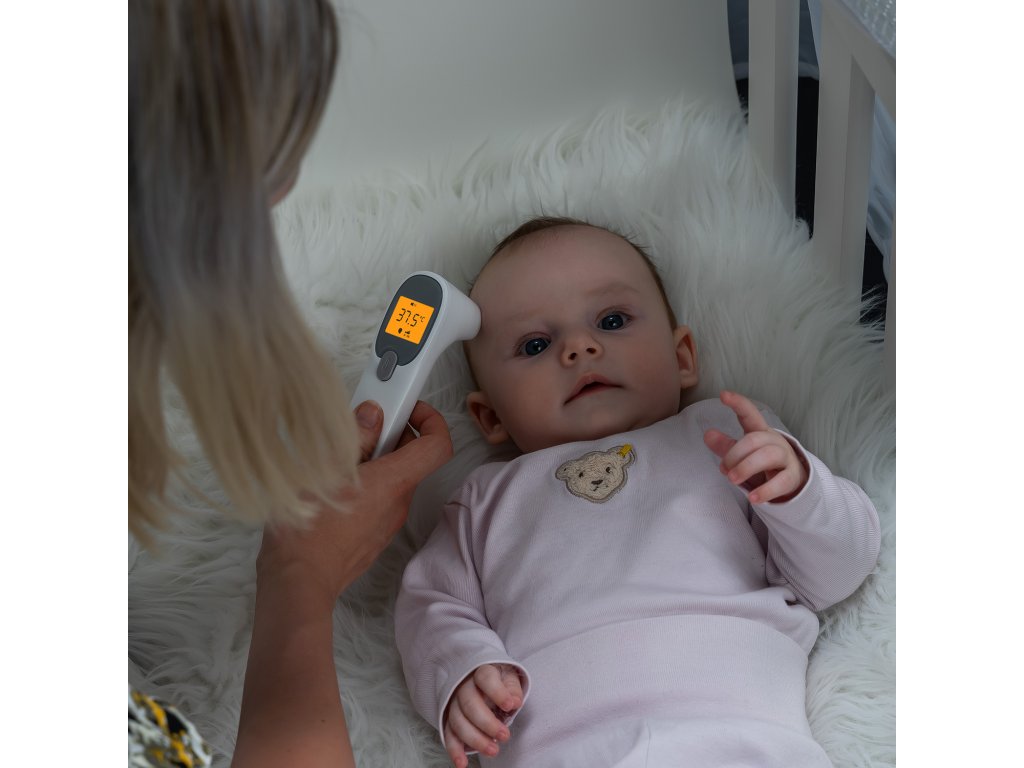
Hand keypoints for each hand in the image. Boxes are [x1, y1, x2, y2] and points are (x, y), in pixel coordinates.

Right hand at [256, 400, 452, 605]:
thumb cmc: (309, 529)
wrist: (298, 583)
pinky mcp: (371, 535)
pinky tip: (331, 485)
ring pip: (390, 480)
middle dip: (390, 436)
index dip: (431, 420)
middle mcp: (397, 503)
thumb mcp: (326, 469)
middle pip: (411, 460)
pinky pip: (376, 500)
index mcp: (393, 482)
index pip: (437, 445)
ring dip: (372, 461)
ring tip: (336, 456)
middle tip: (361, 425)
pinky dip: (363, 485)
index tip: (409, 408)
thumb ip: (355, 437)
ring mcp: (386, 523)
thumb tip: (373, 415)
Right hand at [443, 664, 522, 767]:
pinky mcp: (449, 718)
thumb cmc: (498, 680)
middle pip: (470, 704)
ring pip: (458, 721)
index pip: (486, 679)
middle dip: (487, 723)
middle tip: (505, 736)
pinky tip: (461, 763)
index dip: (497, 693)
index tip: (510, 706)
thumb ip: (513, 688)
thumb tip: (515, 701)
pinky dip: (454, 750)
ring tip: (493, 750)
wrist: (480, 679)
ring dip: (475, 739)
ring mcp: (454, 702)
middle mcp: (464, 686)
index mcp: (481, 672)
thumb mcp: (509, 677)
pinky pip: (449, 734)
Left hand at [703, 390, 807, 503]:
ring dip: (747, 467)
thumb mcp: (743, 453)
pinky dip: (766, 490)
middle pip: (754, 439)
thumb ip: (725, 445)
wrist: (791, 481)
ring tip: (732, 480)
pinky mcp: (792, 477)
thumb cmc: (762, 462)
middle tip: (724, 470)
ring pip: (768, 455)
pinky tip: (752, 498)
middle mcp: (774, 441)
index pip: (750, 413)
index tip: (723, 395)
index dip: (738, 404)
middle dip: (735, 454)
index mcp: (760, 431)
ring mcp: (786, 458)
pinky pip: (781, 481)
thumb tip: (707, 434)